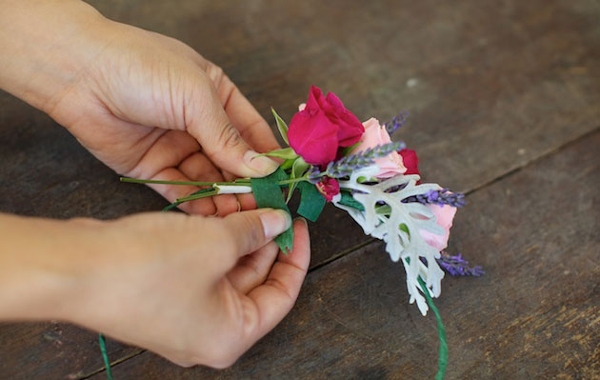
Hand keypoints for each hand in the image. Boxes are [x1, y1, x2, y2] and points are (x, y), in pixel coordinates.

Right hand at [0, 210, 309, 367]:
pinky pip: (202, 269)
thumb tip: (278, 221)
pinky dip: (214, 243)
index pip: (282, 296)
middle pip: (254, 283)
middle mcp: (210, 333)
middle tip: (274, 206)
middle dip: (265, 242)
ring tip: (250, 202)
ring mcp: (184, 317)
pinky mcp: (164, 297)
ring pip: (227, 272)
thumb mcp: (216, 242)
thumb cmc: (150, 266)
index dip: (296, 255)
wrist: (76, 269)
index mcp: (231, 336)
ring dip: (239, 238)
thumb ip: (254, 231)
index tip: (300, 223)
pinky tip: (220, 213)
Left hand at [1, 1, 279, 215]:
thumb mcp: (197, 96)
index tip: (285, 183)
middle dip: (249, 185)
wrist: (80, 72)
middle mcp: (200, 125)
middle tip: (265, 209)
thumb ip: (228, 137)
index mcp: (219, 98)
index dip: (270, 158)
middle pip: (233, 162)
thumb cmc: (144, 68)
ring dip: (225, 198)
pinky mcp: (152, 167)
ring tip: (242, 218)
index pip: (254, 134)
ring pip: (210, 179)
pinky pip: (181, 189)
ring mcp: (177, 147)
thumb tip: (263, 167)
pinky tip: (212, 217)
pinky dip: (196, 203)